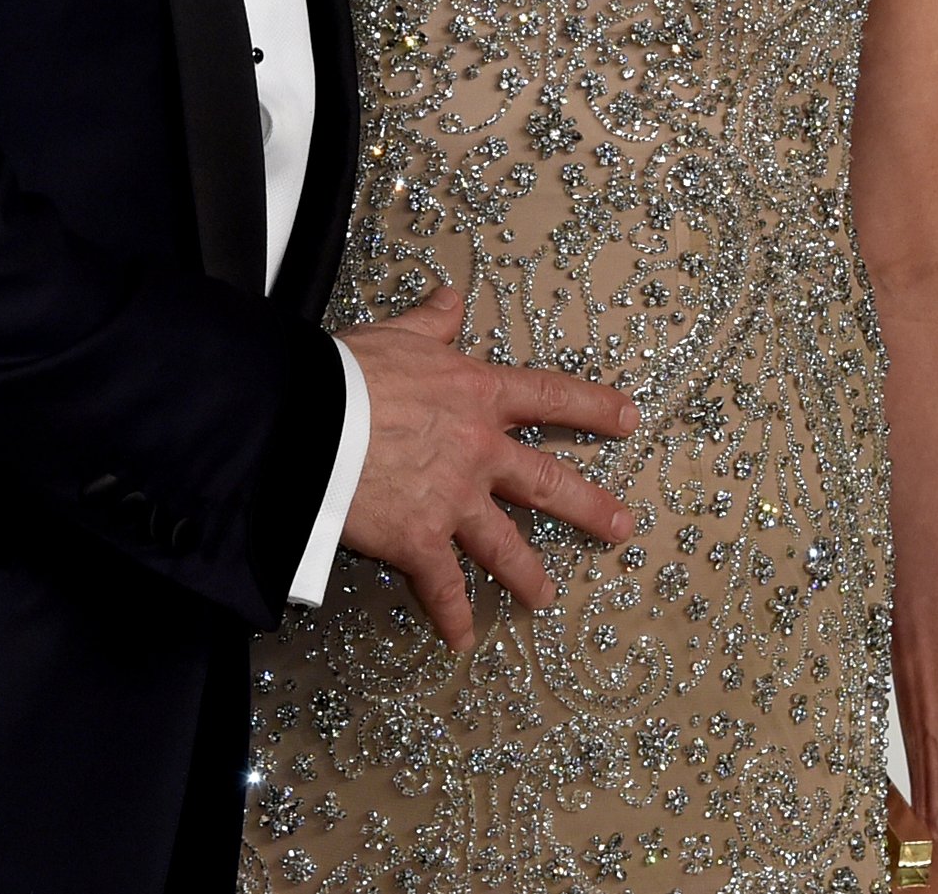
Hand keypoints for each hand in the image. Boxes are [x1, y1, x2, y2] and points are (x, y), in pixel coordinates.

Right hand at [336, 287, 639, 648]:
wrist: (308, 420)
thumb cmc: (347, 372)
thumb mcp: (398, 335)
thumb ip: (431, 322)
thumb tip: (451, 298)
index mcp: (477, 397)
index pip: (549, 397)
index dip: (593, 407)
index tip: (629, 419)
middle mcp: (479, 452)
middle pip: (546, 482)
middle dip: (588, 506)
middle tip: (620, 528)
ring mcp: (454, 501)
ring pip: (505, 544)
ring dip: (527, 574)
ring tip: (545, 597)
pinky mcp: (421, 541)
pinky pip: (442, 585)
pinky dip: (451, 615)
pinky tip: (462, 639)